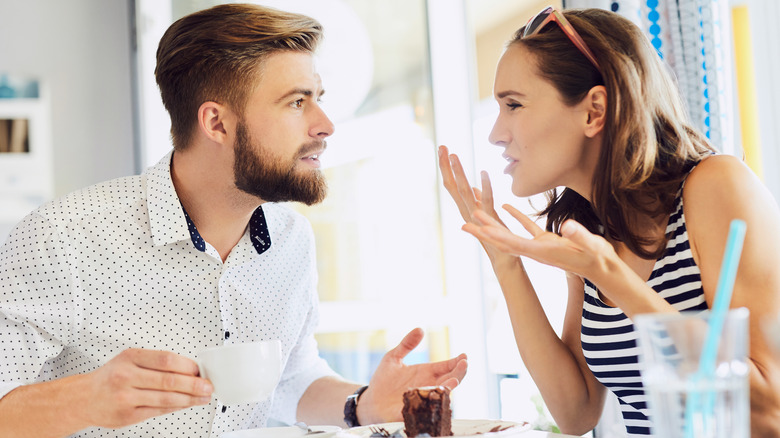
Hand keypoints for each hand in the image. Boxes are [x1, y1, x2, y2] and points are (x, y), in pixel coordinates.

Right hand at [79, 349, 212, 427]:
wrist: (83, 398)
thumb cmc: (110, 377)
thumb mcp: (129, 359)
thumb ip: (156, 362)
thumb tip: (189, 369)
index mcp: (130, 357)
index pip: (165, 360)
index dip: (187, 366)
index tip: (200, 370)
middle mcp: (126, 376)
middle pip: (168, 381)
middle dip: (194, 384)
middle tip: (207, 386)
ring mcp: (126, 397)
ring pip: (166, 398)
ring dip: (189, 399)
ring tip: (202, 397)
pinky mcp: (127, 416)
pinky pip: (158, 411)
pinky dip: (176, 408)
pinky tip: (186, 404)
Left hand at [357, 328, 467, 423]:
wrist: (371, 400)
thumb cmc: (383, 380)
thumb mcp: (393, 357)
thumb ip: (406, 344)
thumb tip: (420, 329)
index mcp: (426, 372)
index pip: (446, 366)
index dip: (457, 362)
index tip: (464, 356)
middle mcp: (428, 385)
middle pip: (450, 379)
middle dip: (459, 372)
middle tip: (464, 364)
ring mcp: (423, 397)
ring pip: (441, 393)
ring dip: (449, 387)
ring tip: (454, 380)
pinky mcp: (414, 409)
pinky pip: (426, 406)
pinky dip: (432, 401)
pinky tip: (437, 395)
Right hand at [438, 145, 511, 266]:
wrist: (504, 259)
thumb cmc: (496, 236)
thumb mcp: (486, 215)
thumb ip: (479, 200)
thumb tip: (475, 187)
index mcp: (466, 208)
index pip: (453, 185)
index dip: (447, 168)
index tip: (444, 150)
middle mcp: (468, 211)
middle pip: (453, 185)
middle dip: (447, 166)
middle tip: (442, 147)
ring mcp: (477, 215)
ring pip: (464, 191)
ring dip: (458, 173)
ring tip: (454, 155)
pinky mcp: (490, 220)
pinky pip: (487, 200)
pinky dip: (485, 186)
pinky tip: (484, 172)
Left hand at [464, 205, 616, 283]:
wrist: (604, 270)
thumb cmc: (598, 259)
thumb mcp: (591, 246)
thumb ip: (579, 236)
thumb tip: (567, 227)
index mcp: (543, 252)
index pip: (514, 243)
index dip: (496, 236)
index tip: (479, 229)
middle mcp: (536, 250)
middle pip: (504, 241)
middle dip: (484, 232)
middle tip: (464, 223)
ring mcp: (539, 246)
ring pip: (510, 233)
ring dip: (493, 224)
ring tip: (477, 211)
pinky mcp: (546, 240)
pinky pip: (526, 227)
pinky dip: (515, 216)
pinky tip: (505, 206)